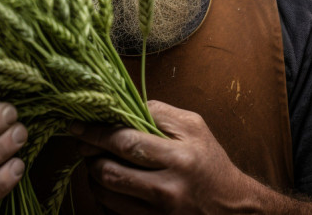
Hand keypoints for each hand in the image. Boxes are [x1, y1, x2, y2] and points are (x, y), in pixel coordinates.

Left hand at [70, 100, 247, 214]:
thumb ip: (157, 112)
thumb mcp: (194, 127)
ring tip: (97, 163)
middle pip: (109, 172)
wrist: (233, 208)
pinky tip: (110, 186)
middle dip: (89, 156)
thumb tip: (118, 107)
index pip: (124, 142)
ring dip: (93, 176)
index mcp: (180, 158)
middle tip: (84, 145)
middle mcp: (169, 190)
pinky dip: (103, 197)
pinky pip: (112, 214)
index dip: (95, 133)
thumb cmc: (209, 162)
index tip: (78, 126)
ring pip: (106, 195)